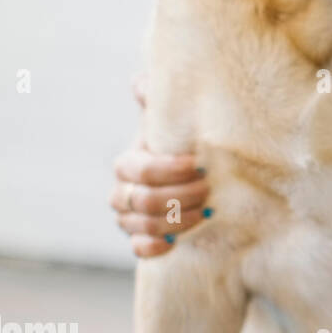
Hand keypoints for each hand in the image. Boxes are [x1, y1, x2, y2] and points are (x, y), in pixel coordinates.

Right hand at [111, 78, 209, 257]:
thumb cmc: (186, 145)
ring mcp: (130, 219)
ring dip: (173, 220)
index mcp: (130, 163)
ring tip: (206, 212)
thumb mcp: (176, 123)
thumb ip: (159, 100)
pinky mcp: (142, 240)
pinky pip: (137, 250)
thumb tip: (141, 82)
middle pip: (138, 200)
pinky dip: (155, 246)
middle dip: (176, 196)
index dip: (166, 170)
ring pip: (137, 225)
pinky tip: (177, 241)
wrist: (199, 177)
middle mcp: (123, 192)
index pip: (137, 170)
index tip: (198, 166)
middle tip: (208, 189)